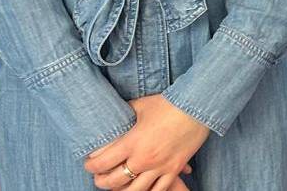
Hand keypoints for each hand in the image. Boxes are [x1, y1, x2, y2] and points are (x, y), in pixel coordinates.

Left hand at [84, 94, 209, 189]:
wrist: (197, 108)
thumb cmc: (167, 104)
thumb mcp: (140, 105)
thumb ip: (124, 114)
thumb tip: (113, 115)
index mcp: (132, 142)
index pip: (102, 162)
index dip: (91, 166)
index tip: (89, 164)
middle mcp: (144, 158)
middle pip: (115, 181)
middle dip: (102, 182)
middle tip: (99, 178)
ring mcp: (160, 166)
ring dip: (122, 190)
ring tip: (118, 186)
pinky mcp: (174, 169)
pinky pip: (159, 190)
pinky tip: (141, 189)